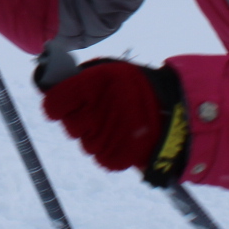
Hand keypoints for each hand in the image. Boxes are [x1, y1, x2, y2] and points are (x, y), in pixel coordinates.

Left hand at [37, 57, 189, 185]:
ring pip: (84, 141)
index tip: (65, 102)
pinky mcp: (114, 157)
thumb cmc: (138, 87)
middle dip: (80, 118)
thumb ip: (81, 78)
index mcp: (91, 86)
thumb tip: (52, 85)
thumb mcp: (110, 70)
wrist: (176, 110)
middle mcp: (94, 112)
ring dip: (95, 134)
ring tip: (116, 123)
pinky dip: (109, 149)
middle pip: (69, 124)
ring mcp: (103, 137)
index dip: (57, 103)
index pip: (53, 103)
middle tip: (99, 111)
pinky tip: (122, 137)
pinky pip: (101, 156)